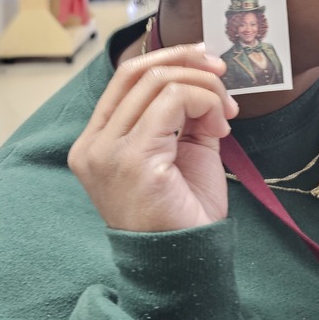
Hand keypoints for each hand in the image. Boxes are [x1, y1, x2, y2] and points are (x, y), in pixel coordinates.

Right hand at [68, 44, 239, 232]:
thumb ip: (182, 111)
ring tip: (226, 117)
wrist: (186, 263)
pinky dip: (204, 102)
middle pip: (139, 71)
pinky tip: (220, 130)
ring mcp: (107, 152)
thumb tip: (203, 75)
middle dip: (189, 63)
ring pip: (158, 82)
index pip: (126, 76)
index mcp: (97, 140)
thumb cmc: (183, 212)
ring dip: (205, 88)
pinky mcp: (133, 159)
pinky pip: (172, 101)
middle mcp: (92, 144)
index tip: (207, 60)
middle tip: (224, 75)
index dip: (169, 57)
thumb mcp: (181, 148)